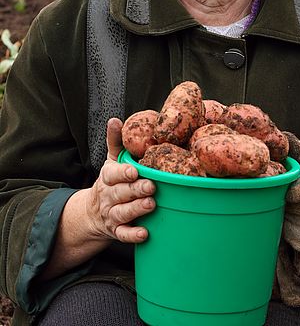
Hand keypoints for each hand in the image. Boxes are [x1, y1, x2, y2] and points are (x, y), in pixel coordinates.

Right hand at [85, 118, 155, 243]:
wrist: (93, 213)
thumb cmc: (111, 181)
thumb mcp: (111, 160)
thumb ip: (115, 141)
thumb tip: (115, 120)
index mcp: (108, 177)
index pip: (112, 174)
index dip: (123, 173)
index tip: (134, 170)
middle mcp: (109, 196)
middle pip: (120, 193)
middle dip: (135, 190)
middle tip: (151, 187)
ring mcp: (112, 214)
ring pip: (123, 213)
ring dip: (136, 209)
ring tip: (150, 205)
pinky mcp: (116, 231)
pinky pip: (123, 234)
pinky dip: (133, 235)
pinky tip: (144, 233)